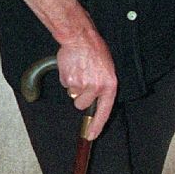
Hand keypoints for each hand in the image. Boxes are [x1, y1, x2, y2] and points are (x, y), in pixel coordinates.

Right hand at [56, 24, 116, 139]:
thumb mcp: (107, 69)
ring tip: (78, 70)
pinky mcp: (69, 80)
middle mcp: (96, 87)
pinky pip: (65, 85)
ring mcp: (82, 85)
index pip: (104, 112)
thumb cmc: (95, 50)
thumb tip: (94, 100)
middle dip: (80, 96)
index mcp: (109, 85)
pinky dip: (66, 77)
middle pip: (82, 105)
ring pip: (73, 95)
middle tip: (83, 79)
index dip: (97, 126)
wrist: (80, 37)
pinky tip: (72, 67)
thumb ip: (102, 86)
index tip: (90, 135)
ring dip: (73, 86)